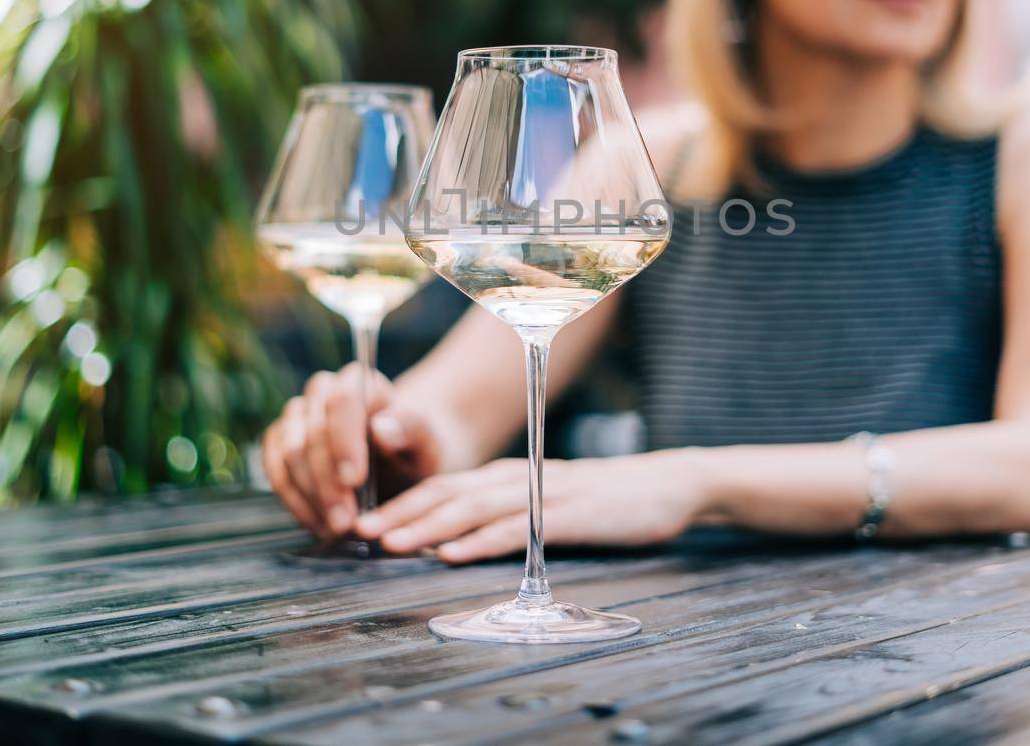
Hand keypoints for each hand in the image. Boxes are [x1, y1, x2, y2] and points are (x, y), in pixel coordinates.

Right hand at [261, 362, 445, 538]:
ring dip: (311, 496)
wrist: (400, 468)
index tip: (354, 480)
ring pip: (289, 452)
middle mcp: (323, 391)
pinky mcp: (280, 442)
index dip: (343, 439)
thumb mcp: (427, 444)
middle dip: (327, 481)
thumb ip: (410, 431)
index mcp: (362, 381)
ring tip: (337, 528)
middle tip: (346, 521)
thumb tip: (381, 427)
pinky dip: (295, 502)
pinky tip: (318, 524)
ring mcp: (297, 416)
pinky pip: (276, 471)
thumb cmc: (415, 453)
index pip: (343, 400)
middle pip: (312, 431)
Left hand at [353, 451, 709, 562]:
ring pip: (475, 508)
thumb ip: (504, 512)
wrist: (668, 484)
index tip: (363, 522)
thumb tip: (452, 539)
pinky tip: (455, 553)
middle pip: (449, 493)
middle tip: (361, 532)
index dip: (403, 503)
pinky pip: (518, 528)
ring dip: (431, 527)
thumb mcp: (546, 501)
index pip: (444, 486)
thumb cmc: (605, 500)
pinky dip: (483, 541)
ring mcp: (542, 494)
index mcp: (509, 475)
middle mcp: (518, 478)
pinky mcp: (569, 515)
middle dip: (402, 513)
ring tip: (394, 544)